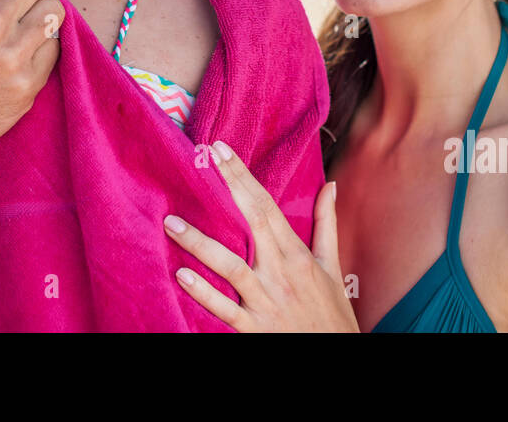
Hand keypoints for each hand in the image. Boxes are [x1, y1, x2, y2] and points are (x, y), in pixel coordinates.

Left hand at [164, 140, 359, 331]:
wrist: (337, 356)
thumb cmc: (332, 314)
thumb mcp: (332, 267)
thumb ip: (326, 225)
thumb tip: (330, 186)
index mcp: (297, 255)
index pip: (267, 205)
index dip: (243, 177)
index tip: (222, 151)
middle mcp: (281, 273)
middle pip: (251, 222)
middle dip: (225, 190)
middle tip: (197, 162)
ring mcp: (266, 302)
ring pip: (230, 267)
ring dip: (199, 244)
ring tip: (171, 223)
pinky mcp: (254, 329)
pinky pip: (225, 309)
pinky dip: (204, 293)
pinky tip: (182, 276)